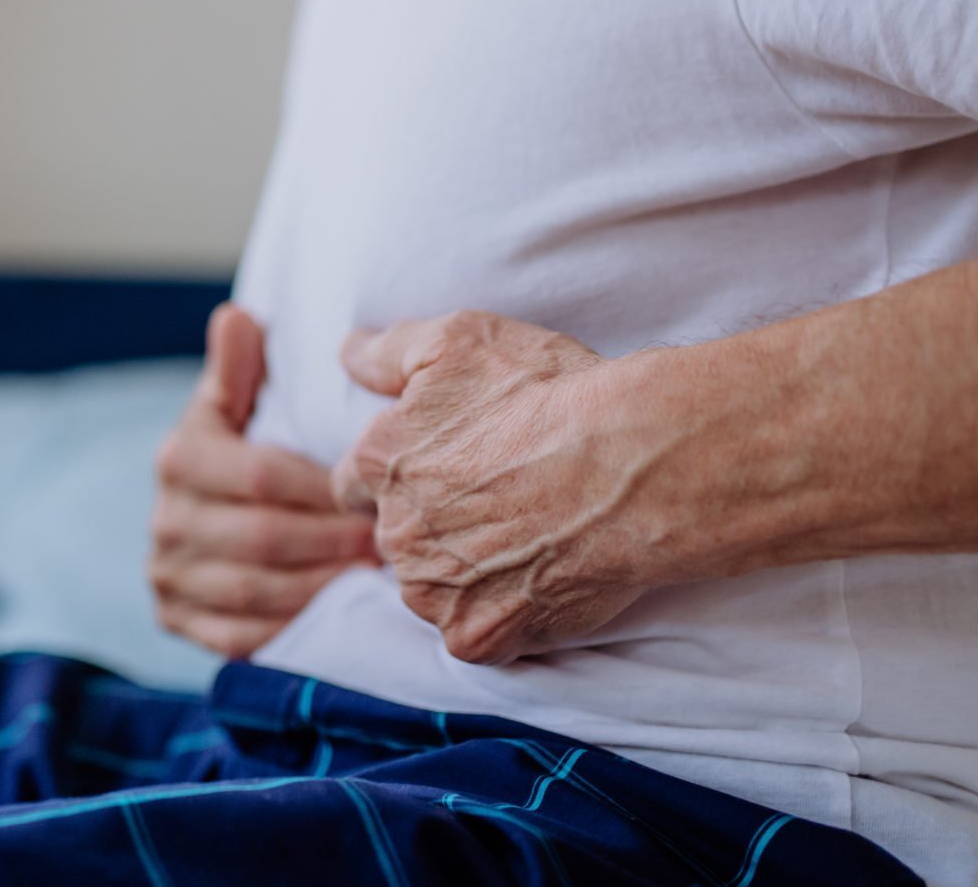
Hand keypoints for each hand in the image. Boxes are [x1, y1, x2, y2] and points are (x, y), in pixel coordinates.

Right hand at [151, 303, 378, 659]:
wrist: (205, 518)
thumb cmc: (242, 450)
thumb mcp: (237, 404)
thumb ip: (240, 366)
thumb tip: (238, 316)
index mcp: (177, 456)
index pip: (260, 475)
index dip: (323, 488)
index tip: (374, 491)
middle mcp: (163, 519)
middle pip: (263, 537)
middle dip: (332, 541)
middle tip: (389, 542)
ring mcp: (167, 575)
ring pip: (257, 591)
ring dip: (323, 585)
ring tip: (372, 576)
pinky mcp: (176, 622)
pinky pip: (240, 637)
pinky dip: (293, 625)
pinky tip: (334, 610)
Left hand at [330, 312, 655, 665]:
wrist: (632, 464)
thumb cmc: (550, 394)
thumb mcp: (458, 341)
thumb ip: (386, 353)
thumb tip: (346, 355)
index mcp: (379, 461)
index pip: (354, 483)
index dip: (397, 474)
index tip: (440, 469)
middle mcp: (394, 531)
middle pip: (395, 536)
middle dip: (429, 522)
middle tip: (494, 499)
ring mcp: (433, 591)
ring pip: (430, 587)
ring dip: (461, 571)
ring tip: (522, 538)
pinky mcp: (478, 636)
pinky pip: (475, 632)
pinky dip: (501, 613)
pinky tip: (537, 578)